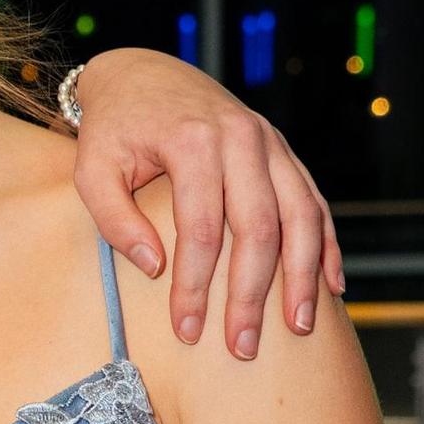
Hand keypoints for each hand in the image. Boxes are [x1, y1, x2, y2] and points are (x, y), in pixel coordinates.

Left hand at [70, 49, 343, 360]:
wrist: (144, 75)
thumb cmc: (114, 130)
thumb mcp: (92, 169)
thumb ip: (114, 218)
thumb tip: (156, 266)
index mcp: (193, 141)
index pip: (201, 229)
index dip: (195, 286)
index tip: (187, 331)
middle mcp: (242, 138)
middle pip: (258, 227)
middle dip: (252, 294)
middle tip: (243, 348)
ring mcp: (270, 143)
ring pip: (300, 215)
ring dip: (302, 276)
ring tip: (300, 327)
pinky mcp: (283, 152)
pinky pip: (314, 201)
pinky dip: (325, 245)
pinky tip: (330, 286)